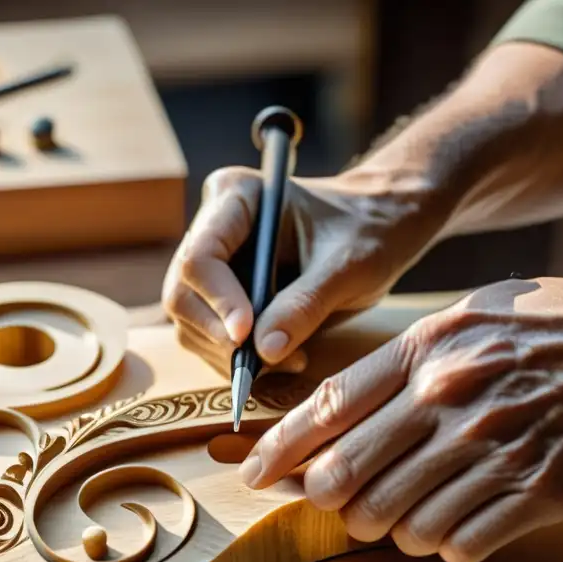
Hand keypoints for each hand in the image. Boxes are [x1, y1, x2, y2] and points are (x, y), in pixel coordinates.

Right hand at [161, 166, 438, 376]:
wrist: (379, 233)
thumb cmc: (367, 232)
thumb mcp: (348, 266)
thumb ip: (305, 305)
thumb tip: (263, 352)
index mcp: (235, 198)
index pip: (200, 256)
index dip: (218, 300)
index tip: (246, 335)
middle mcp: (213, 229)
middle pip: (183, 295)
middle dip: (220, 335)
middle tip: (266, 361)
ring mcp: (214, 267)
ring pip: (190, 324)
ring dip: (230, 355)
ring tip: (290, 360)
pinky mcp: (222, 298)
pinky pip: (209, 339)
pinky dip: (238, 361)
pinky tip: (282, 360)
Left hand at [238, 276, 562, 561]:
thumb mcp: (478, 313)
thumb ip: (410, 356)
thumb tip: (344, 407)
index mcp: (430, 347)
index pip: (330, 407)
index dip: (280, 448)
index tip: (252, 474)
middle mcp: (453, 396)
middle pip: (349, 472)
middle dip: (328, 500)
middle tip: (335, 508)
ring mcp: (497, 446)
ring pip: (401, 518)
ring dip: (390, 529)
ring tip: (403, 520)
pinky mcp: (540, 490)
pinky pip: (460, 542)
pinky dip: (445, 547)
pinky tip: (454, 533)